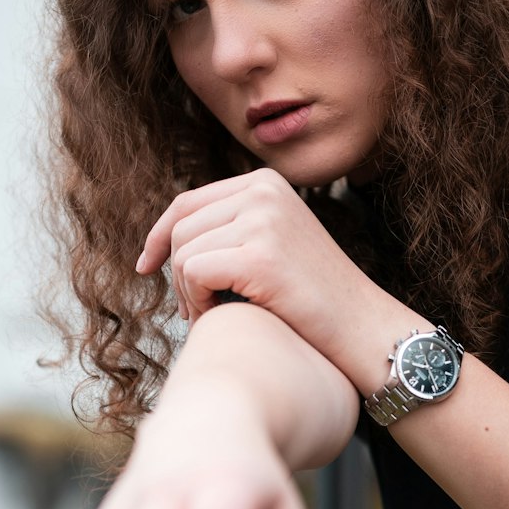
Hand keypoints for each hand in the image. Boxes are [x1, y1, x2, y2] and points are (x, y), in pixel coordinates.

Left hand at [136, 169, 367, 361]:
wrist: (361, 326)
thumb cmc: (314, 297)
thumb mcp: (273, 242)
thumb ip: (232, 227)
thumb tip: (168, 235)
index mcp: (264, 182)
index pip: (187, 203)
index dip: (159, 237)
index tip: (146, 267)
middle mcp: (262, 191)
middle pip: (181, 230)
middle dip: (177, 276)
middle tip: (193, 311)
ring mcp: (263, 220)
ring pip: (184, 254)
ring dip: (188, 293)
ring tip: (209, 316)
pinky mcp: (260, 255)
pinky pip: (195, 273)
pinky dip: (197, 301)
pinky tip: (217, 316)